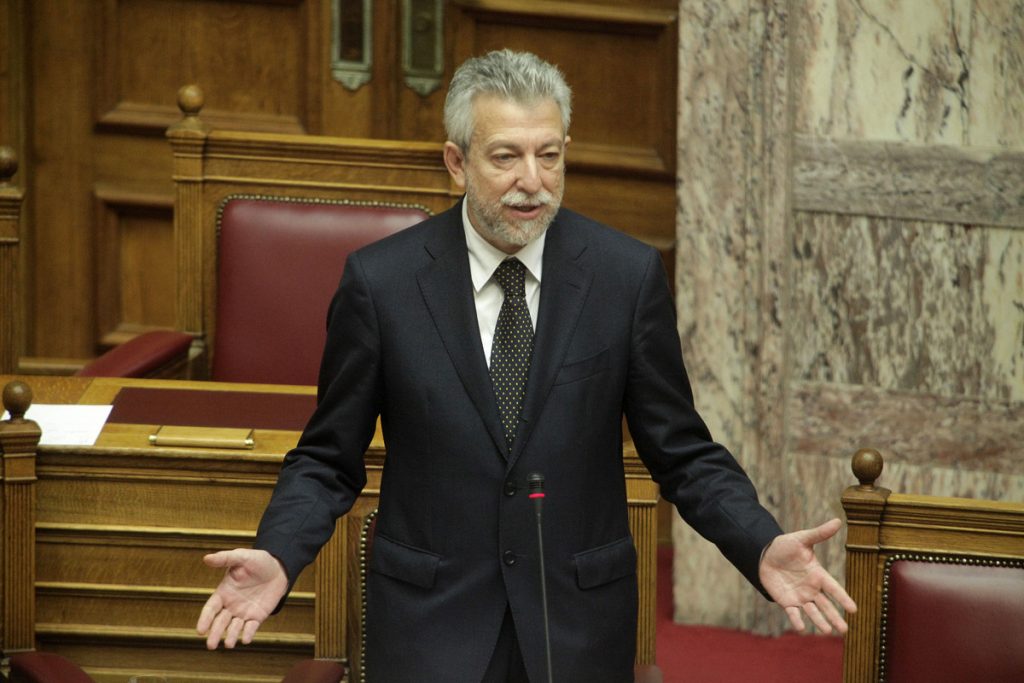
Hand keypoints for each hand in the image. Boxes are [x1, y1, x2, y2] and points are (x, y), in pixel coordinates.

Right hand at [196, 548, 288, 648]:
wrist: (278, 568)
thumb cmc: (257, 561)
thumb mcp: (242, 557)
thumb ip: (225, 558)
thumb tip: (206, 558)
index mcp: (223, 593)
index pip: (210, 609)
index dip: (205, 619)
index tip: (200, 630)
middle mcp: (231, 606)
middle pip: (220, 622)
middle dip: (215, 633)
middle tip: (210, 645)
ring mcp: (243, 612)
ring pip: (234, 628)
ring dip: (231, 636)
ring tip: (229, 644)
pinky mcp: (257, 616)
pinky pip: (251, 627)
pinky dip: (248, 633)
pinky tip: (246, 639)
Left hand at [758, 518, 856, 633]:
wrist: (765, 555)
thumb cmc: (786, 546)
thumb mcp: (802, 539)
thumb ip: (819, 533)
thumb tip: (838, 521)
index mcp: (818, 574)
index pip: (834, 588)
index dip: (843, 598)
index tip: (854, 609)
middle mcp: (812, 588)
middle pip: (826, 605)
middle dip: (835, 617)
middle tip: (845, 630)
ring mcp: (800, 596)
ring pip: (813, 612)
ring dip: (820, 621)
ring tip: (828, 632)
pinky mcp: (787, 602)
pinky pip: (793, 613)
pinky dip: (797, 620)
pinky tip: (802, 628)